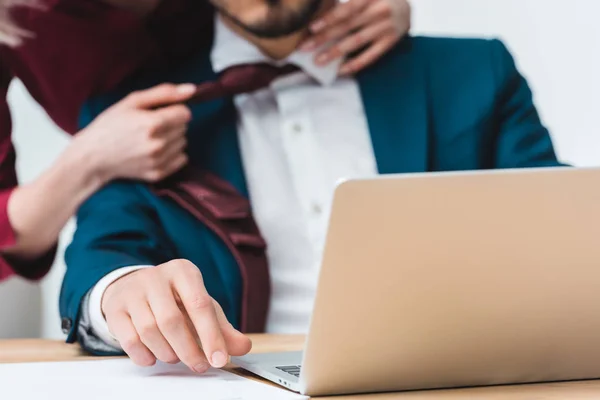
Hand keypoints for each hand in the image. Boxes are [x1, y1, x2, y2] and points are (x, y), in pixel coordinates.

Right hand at [73, 84, 195, 183]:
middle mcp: (158, 144)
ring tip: (152, 138)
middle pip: (184, 128)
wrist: (93, 156)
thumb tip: (192, 89)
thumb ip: (165, 93)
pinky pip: (182, 159)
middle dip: (172, 124)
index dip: (173, 110)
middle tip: (151, 126)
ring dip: (173, 139)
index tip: (159, 112)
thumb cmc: (111, 125)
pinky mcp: (159, 173)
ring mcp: (159, 161)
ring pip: (183, 143)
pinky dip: (173, 154)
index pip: (185, 113)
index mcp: (152, 123)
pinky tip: (156, 151)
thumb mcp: (133, 101)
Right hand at [102, 259, 251, 371]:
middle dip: (188, 350)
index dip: (211, 336)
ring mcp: (133, 291)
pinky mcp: (115, 308)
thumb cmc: (174, 299)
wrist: (134, 288)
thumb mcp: (201, 307)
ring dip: (167, 353)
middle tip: (199, 365)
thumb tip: (243, 346)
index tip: (219, 359)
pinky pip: (128, 339)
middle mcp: (157, 277)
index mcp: (184, 272)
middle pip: (172, 321)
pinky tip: (154, 357)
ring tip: (176, 357)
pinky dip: (144, 355)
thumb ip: (223, 328)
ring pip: (149, 330)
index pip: (200, 305)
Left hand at [300, 0, 410, 75]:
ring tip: (319, 61)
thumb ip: (349, 3)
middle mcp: (379, 10)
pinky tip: (340, 70)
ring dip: (335, 52)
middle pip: (348, 25)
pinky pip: (370, 56)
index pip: (348, 8)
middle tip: (306, 47)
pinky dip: (355, 64)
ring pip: (356, 41)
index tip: (312, 28)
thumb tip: (323, 9)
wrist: (407, 7)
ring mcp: (386, 27)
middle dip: (324, 37)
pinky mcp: (390, 42)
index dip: (330, 18)